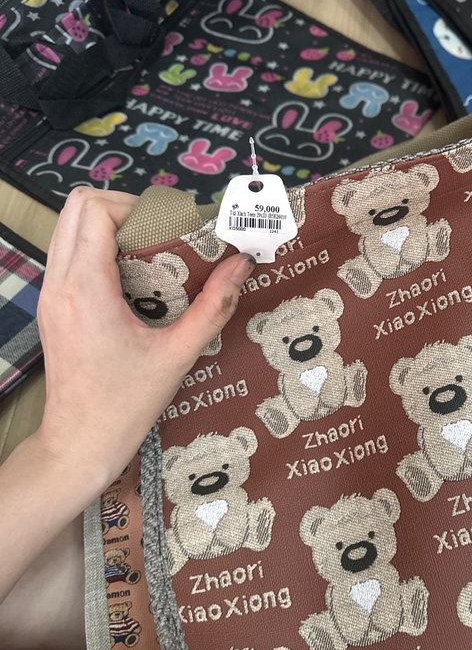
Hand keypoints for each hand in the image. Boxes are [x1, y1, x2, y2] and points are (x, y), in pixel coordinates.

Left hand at [34, 186, 253, 492]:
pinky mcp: (51, 307)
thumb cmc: (125, 405)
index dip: (136, 206)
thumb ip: (214, 307)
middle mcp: (59, 284)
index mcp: (86, 288)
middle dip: (123, 208)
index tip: (171, 228)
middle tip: (161, 234)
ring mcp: (50, 294)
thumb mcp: (178, 355)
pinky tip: (132, 280)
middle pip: (76, 207)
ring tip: (149, 254)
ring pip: (67, 227)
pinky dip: (97, 250)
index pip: (96, 210)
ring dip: (108, 227)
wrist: (79, 443)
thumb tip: (242, 266)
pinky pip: (67, 254)